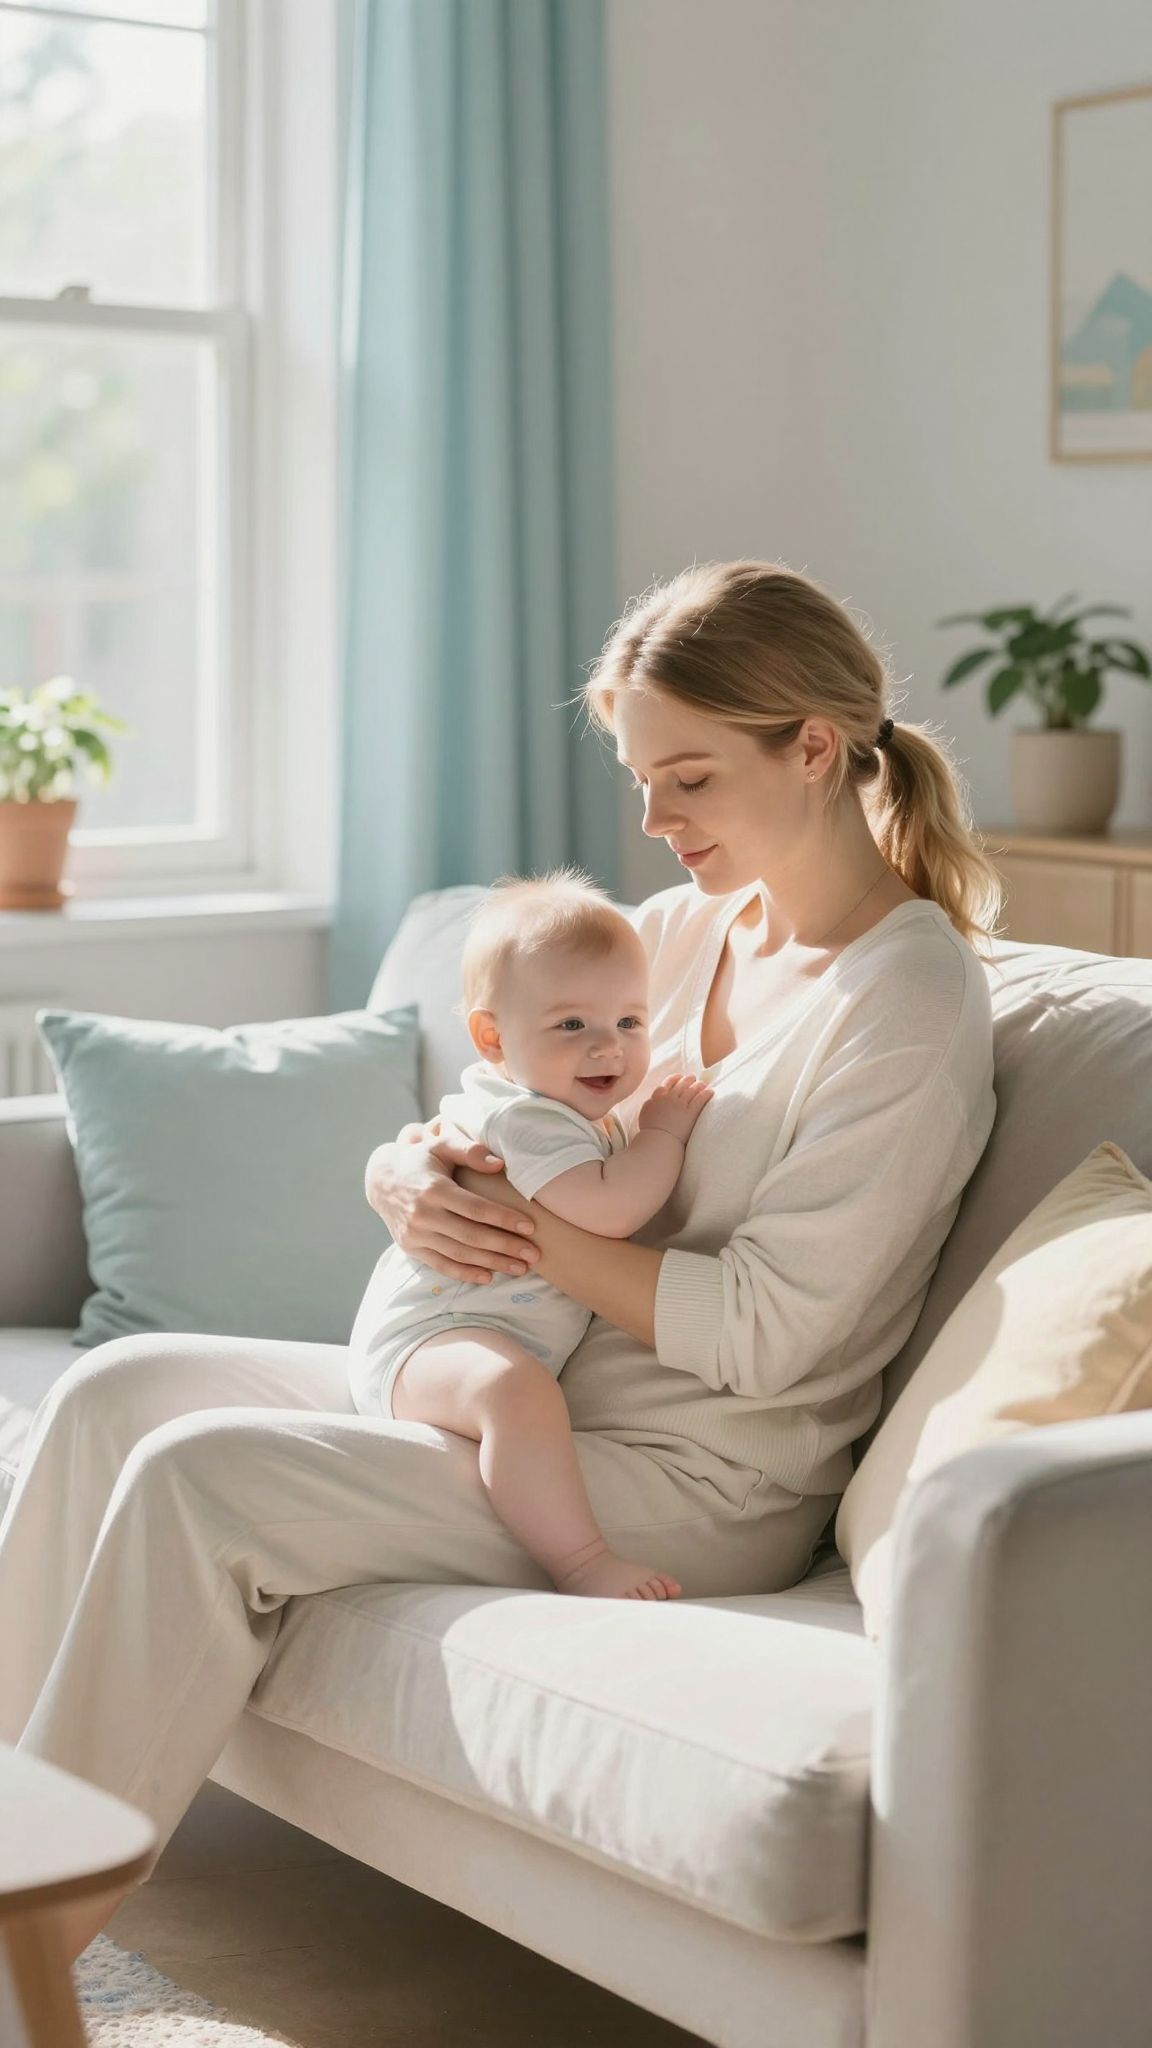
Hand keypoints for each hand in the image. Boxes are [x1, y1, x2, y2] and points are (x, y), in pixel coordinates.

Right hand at [364, 1122, 537, 1285]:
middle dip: (505, 1246)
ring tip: (520, 1268)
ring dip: (492, 1263)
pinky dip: (465, 1274)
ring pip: (459, 1254)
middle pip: (471, 1235)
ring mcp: (415, 1235)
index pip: (475, 1208)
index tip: (530, 1227)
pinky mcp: (411, 1248)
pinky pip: (442, 1265)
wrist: (382, 1180)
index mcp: (433, 1189)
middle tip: (534, 1254)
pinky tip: (489, 1277)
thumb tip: (499, 1164)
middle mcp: (423, 1215)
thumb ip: (469, 1150)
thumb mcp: (440, 1144)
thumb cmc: (420, 1160)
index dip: (504, 1219)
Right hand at [636, 1073, 713, 1143]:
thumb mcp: (645, 1113)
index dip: (675, 1078)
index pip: (668, 1083)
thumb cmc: (650, 1131)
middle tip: (693, 1077)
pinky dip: (706, 1094)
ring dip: (698, 1085)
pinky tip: (710, 1092)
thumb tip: (652, 1100)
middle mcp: (669, 1098)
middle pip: (681, 1084)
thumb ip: (650, 1104)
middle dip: (688, 1080)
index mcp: (658, 1097)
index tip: (679, 1077)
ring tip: (703, 1084)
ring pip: (691, 1090)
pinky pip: (700, 1099)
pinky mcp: (691, 1112)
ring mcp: (680, 1104)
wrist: (658, 1140)